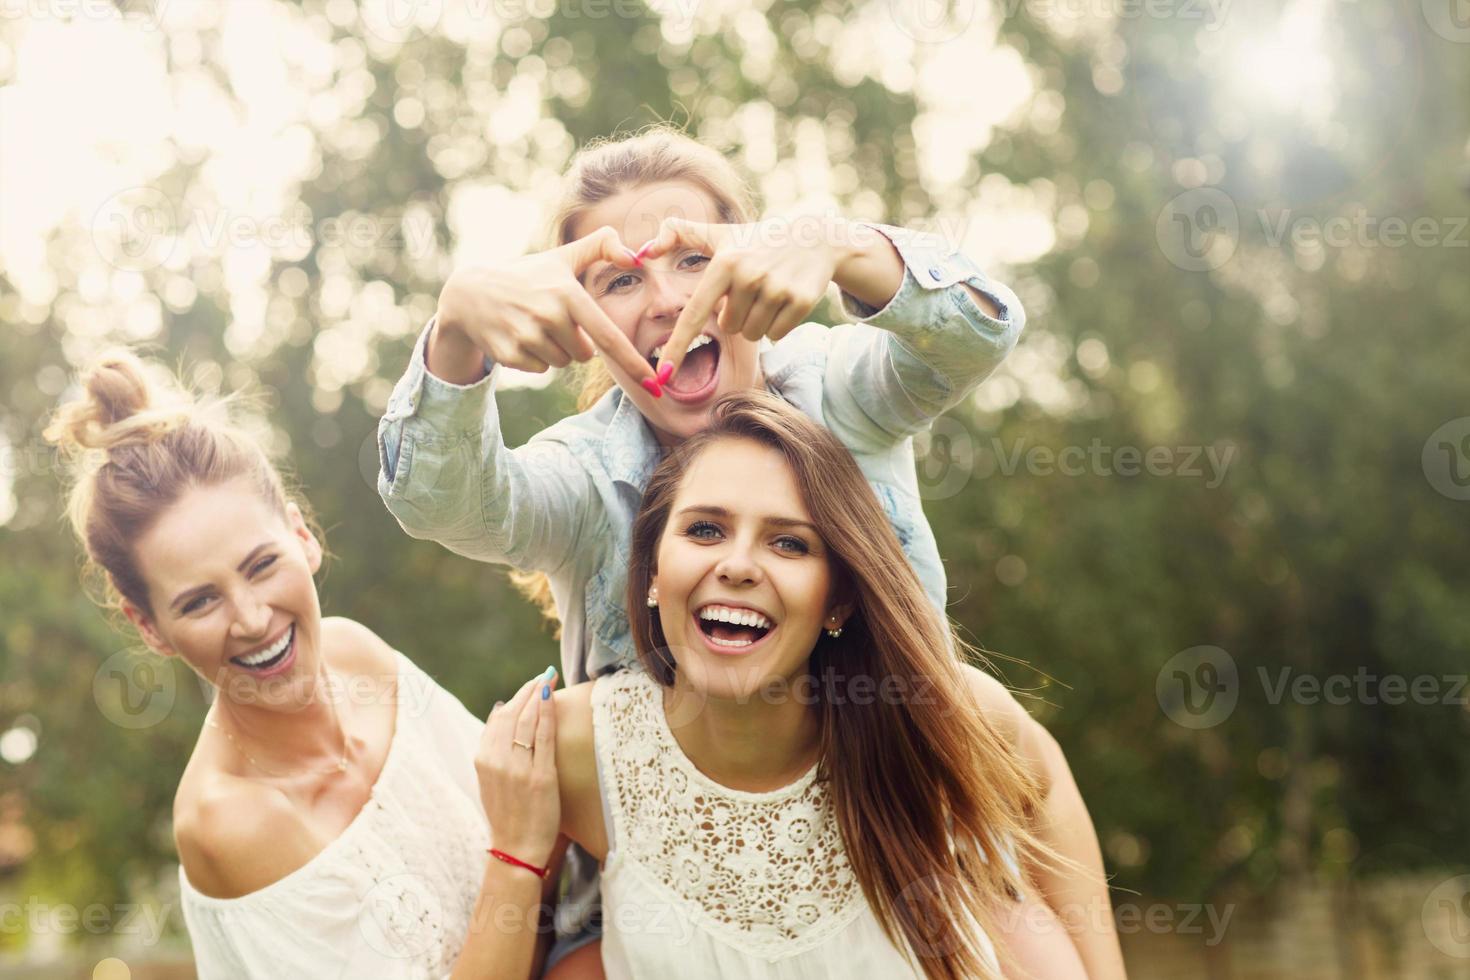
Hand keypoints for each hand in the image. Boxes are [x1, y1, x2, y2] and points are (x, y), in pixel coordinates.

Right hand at [436, 227, 658, 387]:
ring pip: (561, 363)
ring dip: (553, 349)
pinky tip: (518, 334)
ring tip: (532, 324)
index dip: (633, 362)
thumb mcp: (562, 257)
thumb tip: (635, 253)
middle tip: (551, 318)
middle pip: (584, 354)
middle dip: (574, 342)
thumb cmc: (528, 275)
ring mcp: (526, 336)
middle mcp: (547, 315)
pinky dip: (534, 358)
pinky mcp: (508, 354)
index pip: (608, 336)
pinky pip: (539, 369)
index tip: (654, 383)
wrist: (470, 292)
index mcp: (567, 294)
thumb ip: (601, 247)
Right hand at [476, 667, 560, 867]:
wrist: (517, 848)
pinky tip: (552, 696)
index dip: (514, 698)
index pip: (498, 718)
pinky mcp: (540, 777)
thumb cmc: (508, 814)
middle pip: (513, 714)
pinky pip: (544, 736)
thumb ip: (494, 749)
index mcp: (483, 760)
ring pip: (527, 720)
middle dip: (528, 690)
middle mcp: (497, 761)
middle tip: (543, 675)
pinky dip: (547, 712)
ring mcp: (518, 768)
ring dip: (538, 694)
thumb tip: (501, 713)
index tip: (529, 685)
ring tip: (549, 678)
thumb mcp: (491, 780)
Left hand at [641, 215, 847, 382]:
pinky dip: (778, 324)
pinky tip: (785, 300)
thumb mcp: (720, 235)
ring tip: (768, 293)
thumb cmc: (756, 241)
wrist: (814, 238)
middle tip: (751, 290)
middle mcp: (749, 275)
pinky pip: (776, 335)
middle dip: (737, 315)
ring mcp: (777, 288)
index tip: (663, 375)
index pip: (694, 314)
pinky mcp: (801, 300)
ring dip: (757, 321)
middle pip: (729, 328)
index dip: (677, 347)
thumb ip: (679, 235)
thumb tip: (642, 250)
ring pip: (752, 334)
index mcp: (724, 263)